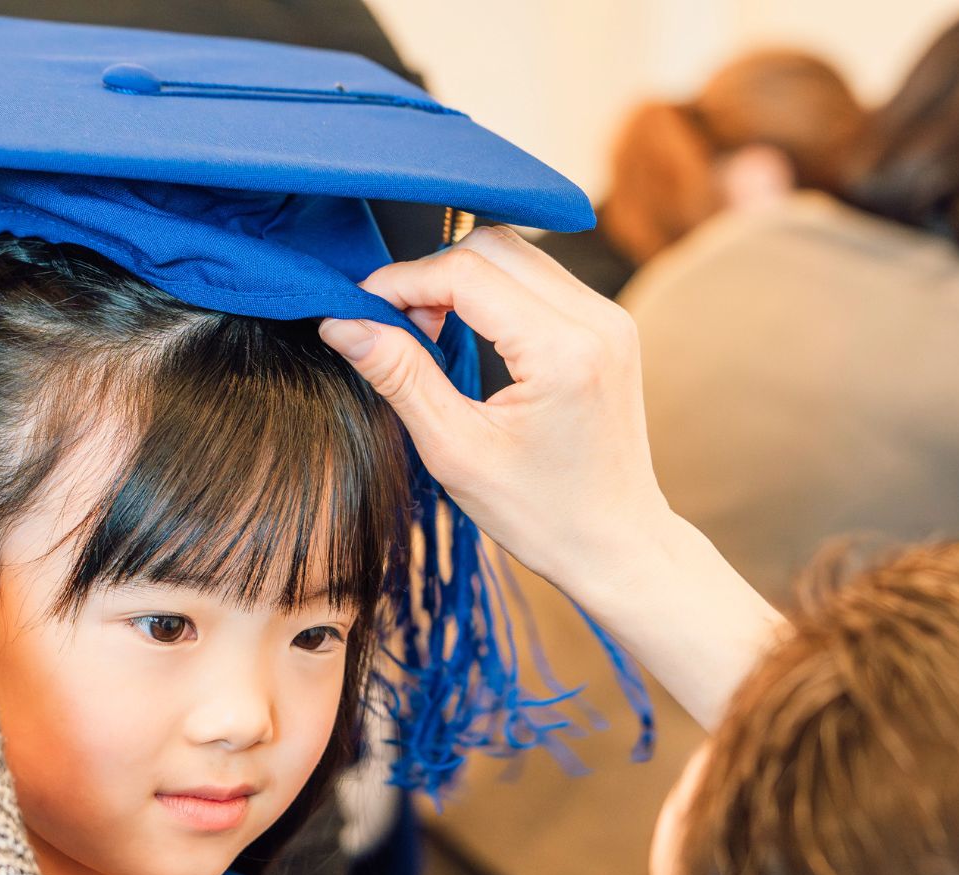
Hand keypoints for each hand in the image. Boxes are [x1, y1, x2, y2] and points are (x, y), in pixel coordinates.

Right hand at [319, 226, 665, 599]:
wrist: (617, 545)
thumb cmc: (542, 515)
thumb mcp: (456, 451)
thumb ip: (400, 377)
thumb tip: (341, 323)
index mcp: (563, 351)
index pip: (465, 272)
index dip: (401, 282)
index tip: (359, 310)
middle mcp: (596, 320)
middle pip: (491, 245)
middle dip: (430, 275)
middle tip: (396, 328)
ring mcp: (609, 318)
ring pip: (516, 254)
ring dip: (461, 279)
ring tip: (428, 335)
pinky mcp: (608, 326)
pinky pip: (538, 278)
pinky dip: (492, 292)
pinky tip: (467, 335)